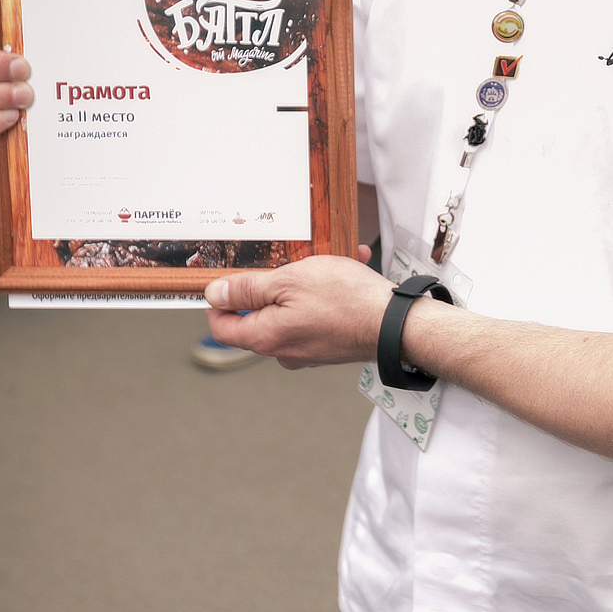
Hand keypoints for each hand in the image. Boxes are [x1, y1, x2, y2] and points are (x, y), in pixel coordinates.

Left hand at [204, 255, 391, 369]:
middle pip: (258, 316)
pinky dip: (327, 293)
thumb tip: (215, 295)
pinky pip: (317, 315)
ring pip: (292, 310)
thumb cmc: (347, 301)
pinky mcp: (330, 345)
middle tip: (289, 261)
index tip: (227, 280)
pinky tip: (346, 271)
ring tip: (328, 262)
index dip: (219, 301)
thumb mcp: (289, 280)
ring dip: (305, 283)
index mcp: (265, 337)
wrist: (397, 324)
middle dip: (271, 284)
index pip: (221, 327)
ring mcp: (308, 350)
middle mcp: (284, 350)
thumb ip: (248, 289)